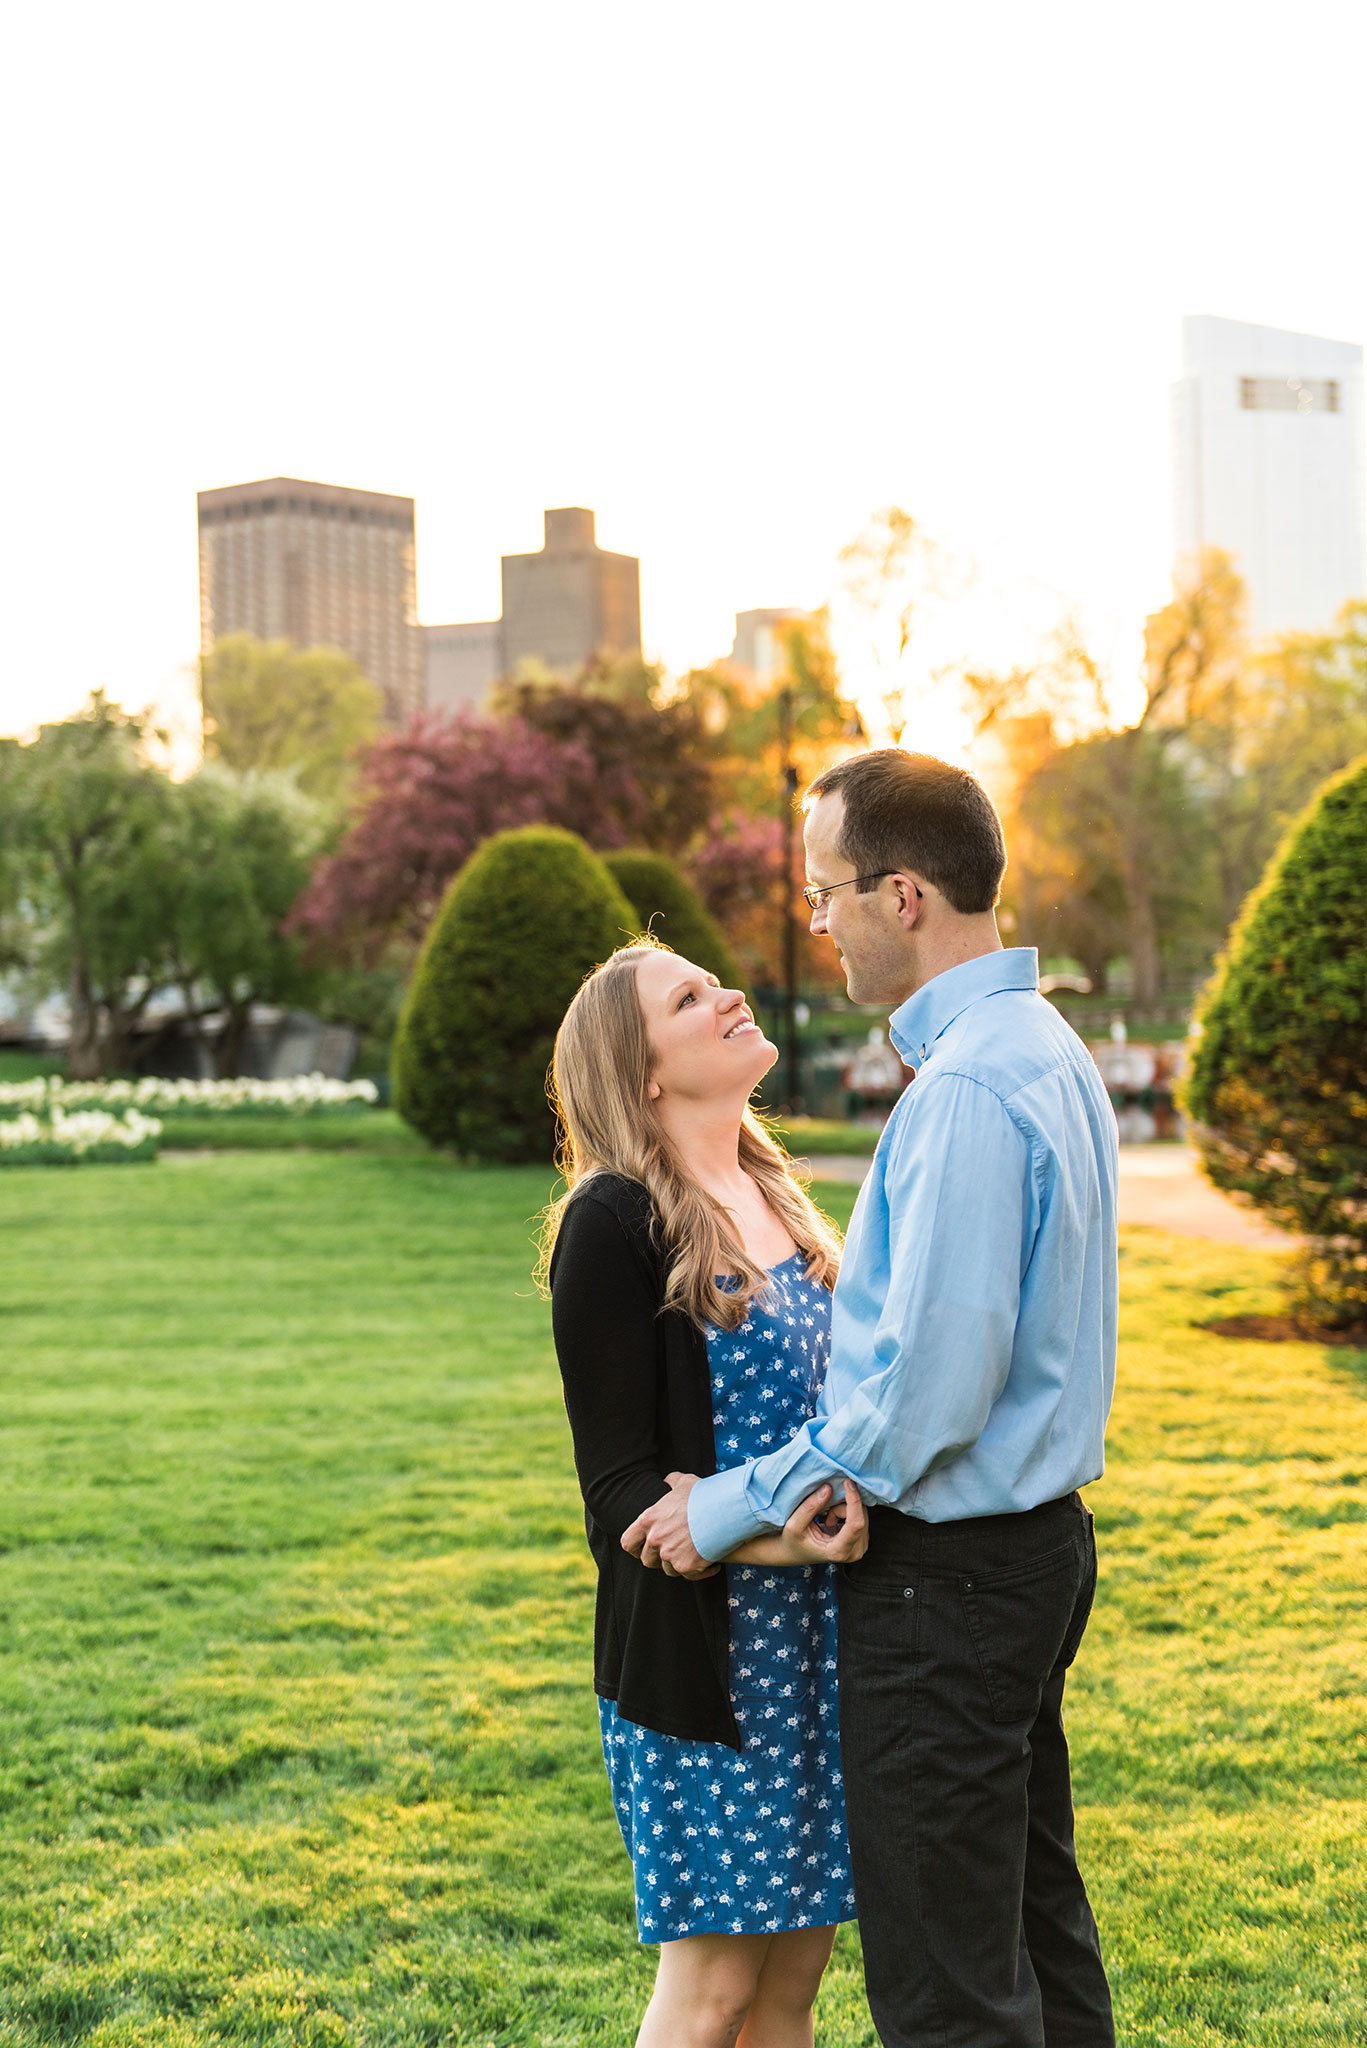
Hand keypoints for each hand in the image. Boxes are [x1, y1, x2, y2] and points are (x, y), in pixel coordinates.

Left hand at [621, 1473, 717, 1578]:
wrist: (723, 1510)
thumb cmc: (703, 1494)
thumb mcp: (684, 1482)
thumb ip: (672, 1481)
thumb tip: (668, 1481)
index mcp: (648, 1520)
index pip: (628, 1542)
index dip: (634, 1548)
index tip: (642, 1548)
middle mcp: (655, 1539)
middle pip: (647, 1560)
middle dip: (658, 1558)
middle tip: (673, 1552)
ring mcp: (670, 1555)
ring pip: (668, 1570)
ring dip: (678, 1564)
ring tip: (692, 1555)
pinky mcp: (686, 1566)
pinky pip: (689, 1576)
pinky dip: (700, 1572)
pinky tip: (711, 1564)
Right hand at [728, 1480, 869, 1567]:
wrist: (789, 1552)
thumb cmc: (789, 1540)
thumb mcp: (793, 1523)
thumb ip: (810, 1506)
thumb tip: (828, 1488)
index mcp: (839, 1550)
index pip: (857, 1522)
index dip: (854, 1500)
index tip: (847, 1482)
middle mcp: (854, 1552)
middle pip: (861, 1516)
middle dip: (843, 1505)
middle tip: (822, 1507)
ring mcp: (858, 1548)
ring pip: (860, 1515)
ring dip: (842, 1509)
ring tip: (823, 1516)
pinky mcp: (858, 1541)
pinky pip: (858, 1516)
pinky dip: (844, 1512)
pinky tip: (828, 1518)